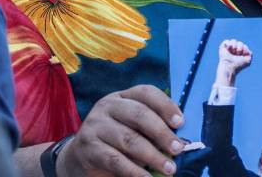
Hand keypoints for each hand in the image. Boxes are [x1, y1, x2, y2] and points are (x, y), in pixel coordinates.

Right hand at [58, 84, 184, 176]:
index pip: (145, 93)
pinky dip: (135, 171)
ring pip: (129, 139)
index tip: (180, 122)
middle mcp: (107, 106)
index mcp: (122, 97)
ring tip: (169, 168)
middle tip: (178, 149)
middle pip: (139, 114)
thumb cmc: (115, 141)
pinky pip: (116, 160)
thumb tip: (179, 141)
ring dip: (153, 156)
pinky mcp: (88, 148)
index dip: (165, 105)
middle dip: (162, 132)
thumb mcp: (132, 128)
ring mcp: (95, 126)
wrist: (80, 157)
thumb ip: (151, 130)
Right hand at [216, 39, 252, 76]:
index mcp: (240, 53)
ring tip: (232, 51)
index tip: (242, 55)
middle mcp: (234, 50)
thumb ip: (250, 53)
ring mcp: (229, 48)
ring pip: (233, 41)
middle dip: (239, 48)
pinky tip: (229, 49)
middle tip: (237, 54)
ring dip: (234, 45)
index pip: (244, 46)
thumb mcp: (248, 60)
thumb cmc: (238, 65)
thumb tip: (245, 48)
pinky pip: (227, 41)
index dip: (244, 49)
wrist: (230, 67)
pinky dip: (229, 44)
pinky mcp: (223, 47)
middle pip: (240, 43)